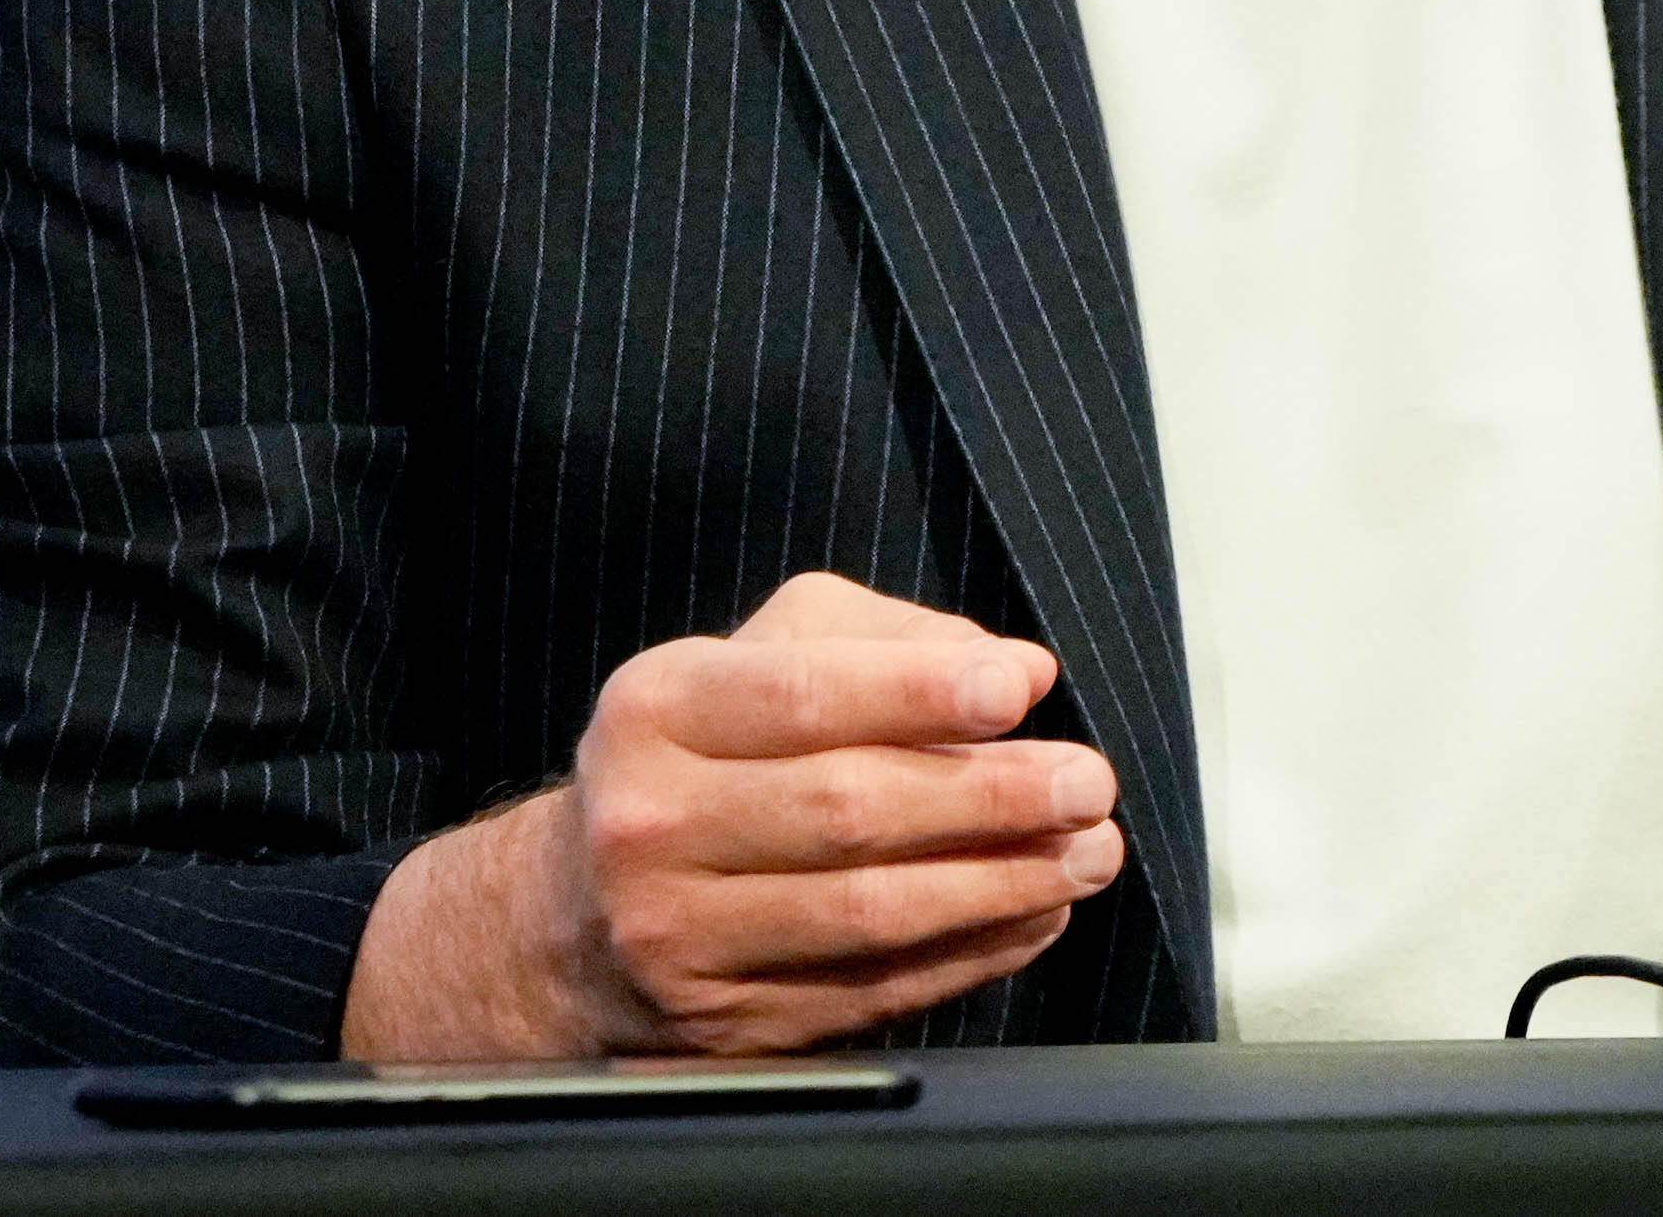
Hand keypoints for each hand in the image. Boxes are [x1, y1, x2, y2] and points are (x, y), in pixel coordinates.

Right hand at [342, 571, 1124, 1058]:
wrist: (576, 909)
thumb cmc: (700, 756)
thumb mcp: (759, 656)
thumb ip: (881, 639)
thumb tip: (1005, 669)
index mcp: (659, 710)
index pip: (805, 695)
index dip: (922, 692)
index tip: (1021, 687)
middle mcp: (653, 824)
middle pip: (849, 809)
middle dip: (992, 796)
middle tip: (1085, 781)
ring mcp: (680, 936)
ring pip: (870, 912)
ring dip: (1003, 882)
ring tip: (1086, 851)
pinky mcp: (723, 1023)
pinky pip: (874, 987)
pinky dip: (972, 950)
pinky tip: (1034, 913)